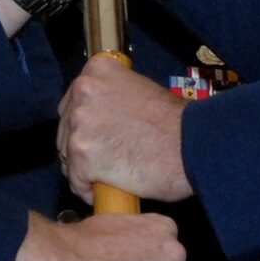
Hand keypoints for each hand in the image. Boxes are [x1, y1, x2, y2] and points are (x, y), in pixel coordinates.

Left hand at [58, 56, 193, 202]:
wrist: (193, 147)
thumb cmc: (174, 126)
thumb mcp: (140, 90)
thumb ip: (112, 97)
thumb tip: (98, 114)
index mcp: (97, 70)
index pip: (73, 103)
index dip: (87, 125)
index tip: (102, 137)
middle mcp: (83, 90)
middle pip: (66, 129)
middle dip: (83, 147)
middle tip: (111, 158)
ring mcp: (80, 122)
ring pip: (68, 156)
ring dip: (86, 169)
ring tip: (114, 173)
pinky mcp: (82, 154)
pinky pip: (76, 181)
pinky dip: (90, 190)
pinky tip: (111, 186)